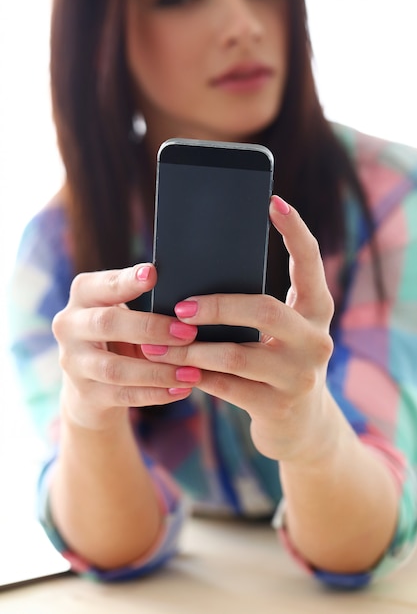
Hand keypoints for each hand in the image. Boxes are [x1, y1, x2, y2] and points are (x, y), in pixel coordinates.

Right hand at [52, 263, 200, 429]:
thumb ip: (145, 302)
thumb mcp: (124, 313)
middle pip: (107, 324)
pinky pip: (123, 395)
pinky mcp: (86, 394)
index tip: (152, 273)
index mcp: (83, 296)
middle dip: (150, 328)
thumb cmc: (119, 336)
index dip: (126, 280)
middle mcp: (69, 326)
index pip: (102, 284)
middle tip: (188, 333)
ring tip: (191, 372)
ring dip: (157, 371)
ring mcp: (74, 363)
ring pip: (115, 368)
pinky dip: (155, 394)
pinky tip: (181, 390)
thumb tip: (191, 303)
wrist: (90, 386)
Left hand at [142, 196, 334, 462]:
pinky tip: (176, 371)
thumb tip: (194, 280)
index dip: (295, 231)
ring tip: (157, 344)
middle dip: (215, 305)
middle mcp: (316, 340)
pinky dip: (197, 376)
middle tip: (179, 305)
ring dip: (190, 349)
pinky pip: (227, 387)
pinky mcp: (278, 406)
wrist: (303, 427)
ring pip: (236, 354)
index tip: (273, 201)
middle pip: (262, 309)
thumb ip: (254, 309)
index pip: (310, 263)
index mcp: (317, 311)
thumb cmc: (279, 364)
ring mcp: (300, 376)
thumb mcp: (280, 334)